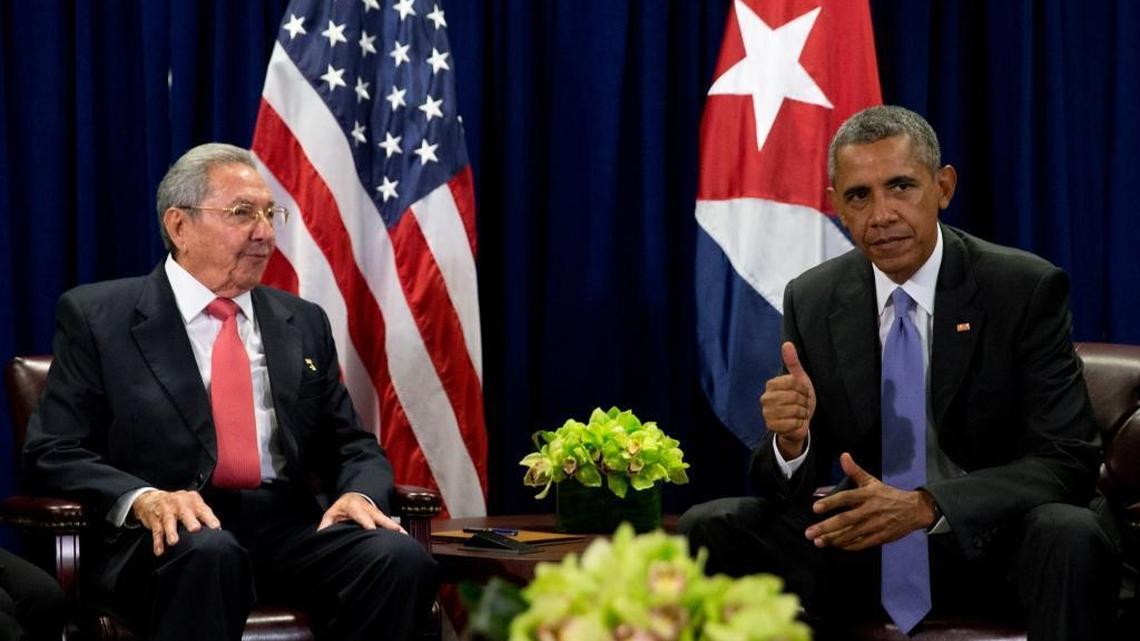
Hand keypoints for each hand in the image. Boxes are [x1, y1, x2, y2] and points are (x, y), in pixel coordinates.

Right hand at [131, 490, 220, 555]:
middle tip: (195, 529)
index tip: (215, 527)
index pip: (203, 510)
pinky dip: (158, 542)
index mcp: (193, 501)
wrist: (152, 499)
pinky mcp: (155, 520)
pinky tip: (160, 551)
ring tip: (173, 542)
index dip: (210, 518)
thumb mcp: (192, 504)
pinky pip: (157, 531)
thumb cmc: (178, 504)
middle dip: (190, 521)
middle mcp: (180, 504)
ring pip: (169, 521)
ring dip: (171, 532)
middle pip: (186, 513)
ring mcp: (166, 511)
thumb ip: (203, 515)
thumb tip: (216, 530)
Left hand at [318, 493, 405, 533]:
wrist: (353, 497)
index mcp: (354, 507)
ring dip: (397, 527)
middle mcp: (368, 508)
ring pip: (387, 519)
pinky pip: (390, 523)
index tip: (372, 530)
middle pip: (379, 516)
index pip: (361, 514)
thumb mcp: (331, 514)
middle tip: (397, 532)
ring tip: (405, 536)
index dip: (367, 522)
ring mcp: (376, 511)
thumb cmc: (341, 509)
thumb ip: (326, 525)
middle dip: (389, 524)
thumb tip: (321, 537)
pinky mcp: (381, 516)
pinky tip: (405, 538)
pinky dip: (398, 530)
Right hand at [760, 342, 815, 457]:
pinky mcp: (771, 426)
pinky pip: (792, 423)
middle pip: (795, 397)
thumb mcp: (799, 379)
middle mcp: (766, 398)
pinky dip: (798, 424)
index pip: (794, 382)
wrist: (798, 422)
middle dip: (804, 402)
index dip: (804, 389)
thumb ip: (793, 362)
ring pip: (795, 411)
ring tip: (798, 413)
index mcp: (771, 384)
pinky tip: (795, 423)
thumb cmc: (799, 398)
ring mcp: (767, 413)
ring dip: (802, 413)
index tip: (802, 392)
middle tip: (801, 404)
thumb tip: (787, 343)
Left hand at [803, 453, 936, 550]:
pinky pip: (861, 543)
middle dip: (826, 527)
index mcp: (867, 495)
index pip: (846, 498)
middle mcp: (870, 510)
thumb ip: (855, 471)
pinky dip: (848, 546)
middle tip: (809, 533)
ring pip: (851, 534)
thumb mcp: (872, 481)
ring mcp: (875, 525)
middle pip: (846, 519)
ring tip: (818, 541)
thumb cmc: (888, 495)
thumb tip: (843, 456)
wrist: (914, 510)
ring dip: (834, 539)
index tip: (815, 508)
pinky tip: (836, 546)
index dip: (830, 502)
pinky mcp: (880, 537)